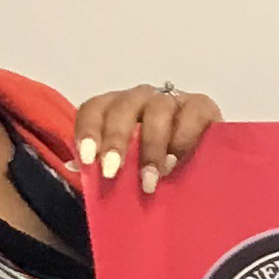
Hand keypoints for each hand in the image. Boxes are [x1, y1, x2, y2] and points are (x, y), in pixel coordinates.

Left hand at [75, 84, 222, 194]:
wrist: (206, 178)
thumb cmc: (159, 174)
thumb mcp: (127, 174)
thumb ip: (98, 171)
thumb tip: (72, 168)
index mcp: (118, 111)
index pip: (95, 108)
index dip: (88, 130)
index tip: (88, 158)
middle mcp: (144, 99)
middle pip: (123, 107)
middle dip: (116, 139)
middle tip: (113, 172)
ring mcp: (175, 100)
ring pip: (158, 108)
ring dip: (151, 145)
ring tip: (150, 178)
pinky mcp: (204, 107)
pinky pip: (192, 113)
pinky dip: (183, 137)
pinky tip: (176, 161)